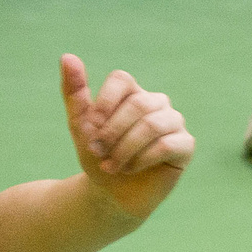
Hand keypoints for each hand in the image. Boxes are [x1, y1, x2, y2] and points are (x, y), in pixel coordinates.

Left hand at [62, 55, 193, 221]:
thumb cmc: (98, 157)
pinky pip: (168, 144)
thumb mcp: (80, 125)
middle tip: (98, 152)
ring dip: (125, 148)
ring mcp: (174, 122)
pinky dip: (142, 159)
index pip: (122, 80)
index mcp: (132, 92)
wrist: (110, 194)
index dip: (104, 102)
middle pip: (137, 104)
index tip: (89, 128)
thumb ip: (74, 92)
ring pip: (152, 124)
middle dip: (112, 132)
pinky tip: (130, 169)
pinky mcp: (185, 145)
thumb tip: (67, 56)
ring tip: (111, 165)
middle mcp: (156, 102)